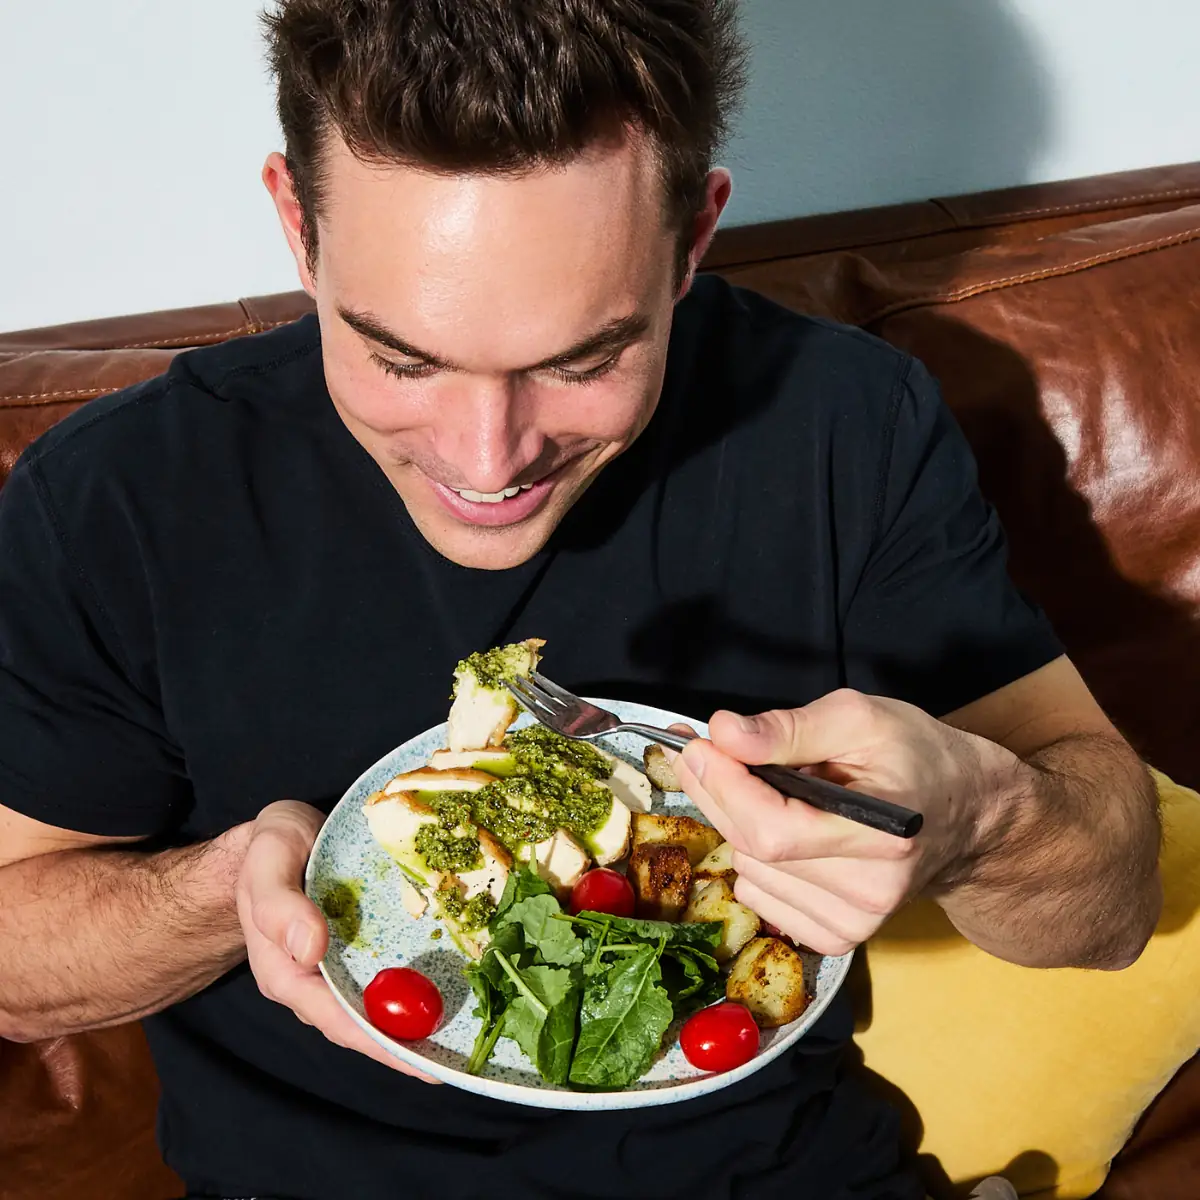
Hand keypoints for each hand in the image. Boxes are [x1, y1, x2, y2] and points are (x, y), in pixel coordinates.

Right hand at [235, 800, 437, 1081]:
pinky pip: (389, 973)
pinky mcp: (359, 948)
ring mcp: (340, 967)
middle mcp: (316, 980)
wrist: (275, 838)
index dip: (379, 1042)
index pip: (335, 1020)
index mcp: (287, 974)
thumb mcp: (268, 865)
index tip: (420, 1061)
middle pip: (364, 1023)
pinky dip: (418, 983)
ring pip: (380, 1003)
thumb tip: (311, 949)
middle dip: (409, 1043)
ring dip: (419, 1019)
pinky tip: (457, 985)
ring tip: (468, 1035)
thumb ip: (280, 905)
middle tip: (457, 1060)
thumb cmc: (267, 852)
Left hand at [670, 690, 1019, 955]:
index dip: (724, 786)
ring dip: (737, 821)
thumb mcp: (859, 718)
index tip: (700, 745)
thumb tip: (724, 734)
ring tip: (771, 788)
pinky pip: (760, 895)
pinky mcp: (839, 937)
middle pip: (754, 849)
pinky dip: (754, 858)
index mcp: (882, 833)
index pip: (774, 829)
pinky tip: (784, 830)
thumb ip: (789, 728)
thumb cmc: (916, 757)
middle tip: (707, 750)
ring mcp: (855, 922)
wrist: (966, 814)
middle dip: (717, 792)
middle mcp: (870, 890)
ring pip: (750, 869)